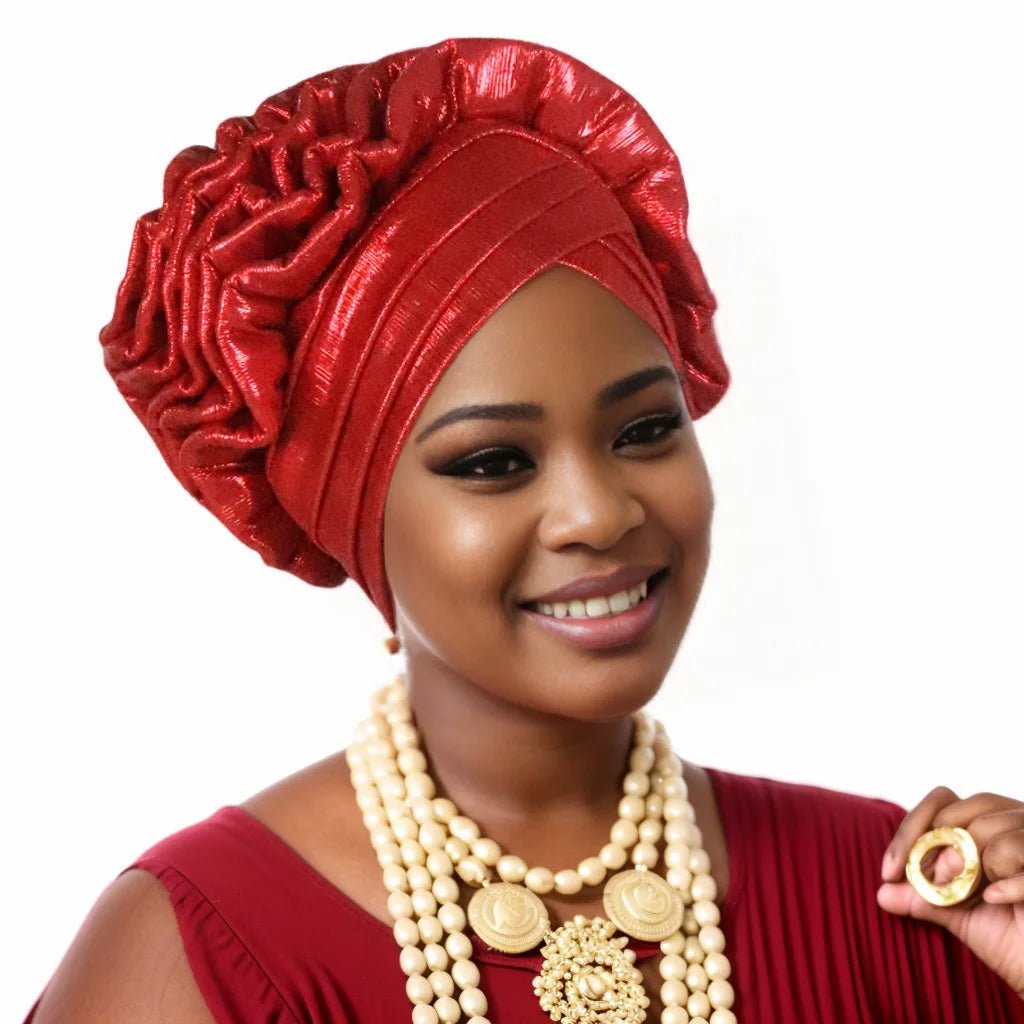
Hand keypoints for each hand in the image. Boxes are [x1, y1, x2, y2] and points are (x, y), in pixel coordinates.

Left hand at [877, 786, 1023, 999]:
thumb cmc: (1009, 938)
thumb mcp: (956, 915)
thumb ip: (922, 897)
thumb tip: (883, 894)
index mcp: (988, 823)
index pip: (942, 800)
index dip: (912, 829)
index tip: (890, 872)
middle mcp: (1015, 822)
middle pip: (966, 809)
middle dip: (940, 847)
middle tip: (937, 883)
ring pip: (993, 830)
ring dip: (974, 867)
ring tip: (979, 896)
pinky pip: (1019, 853)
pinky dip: (1003, 882)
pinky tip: (997, 900)